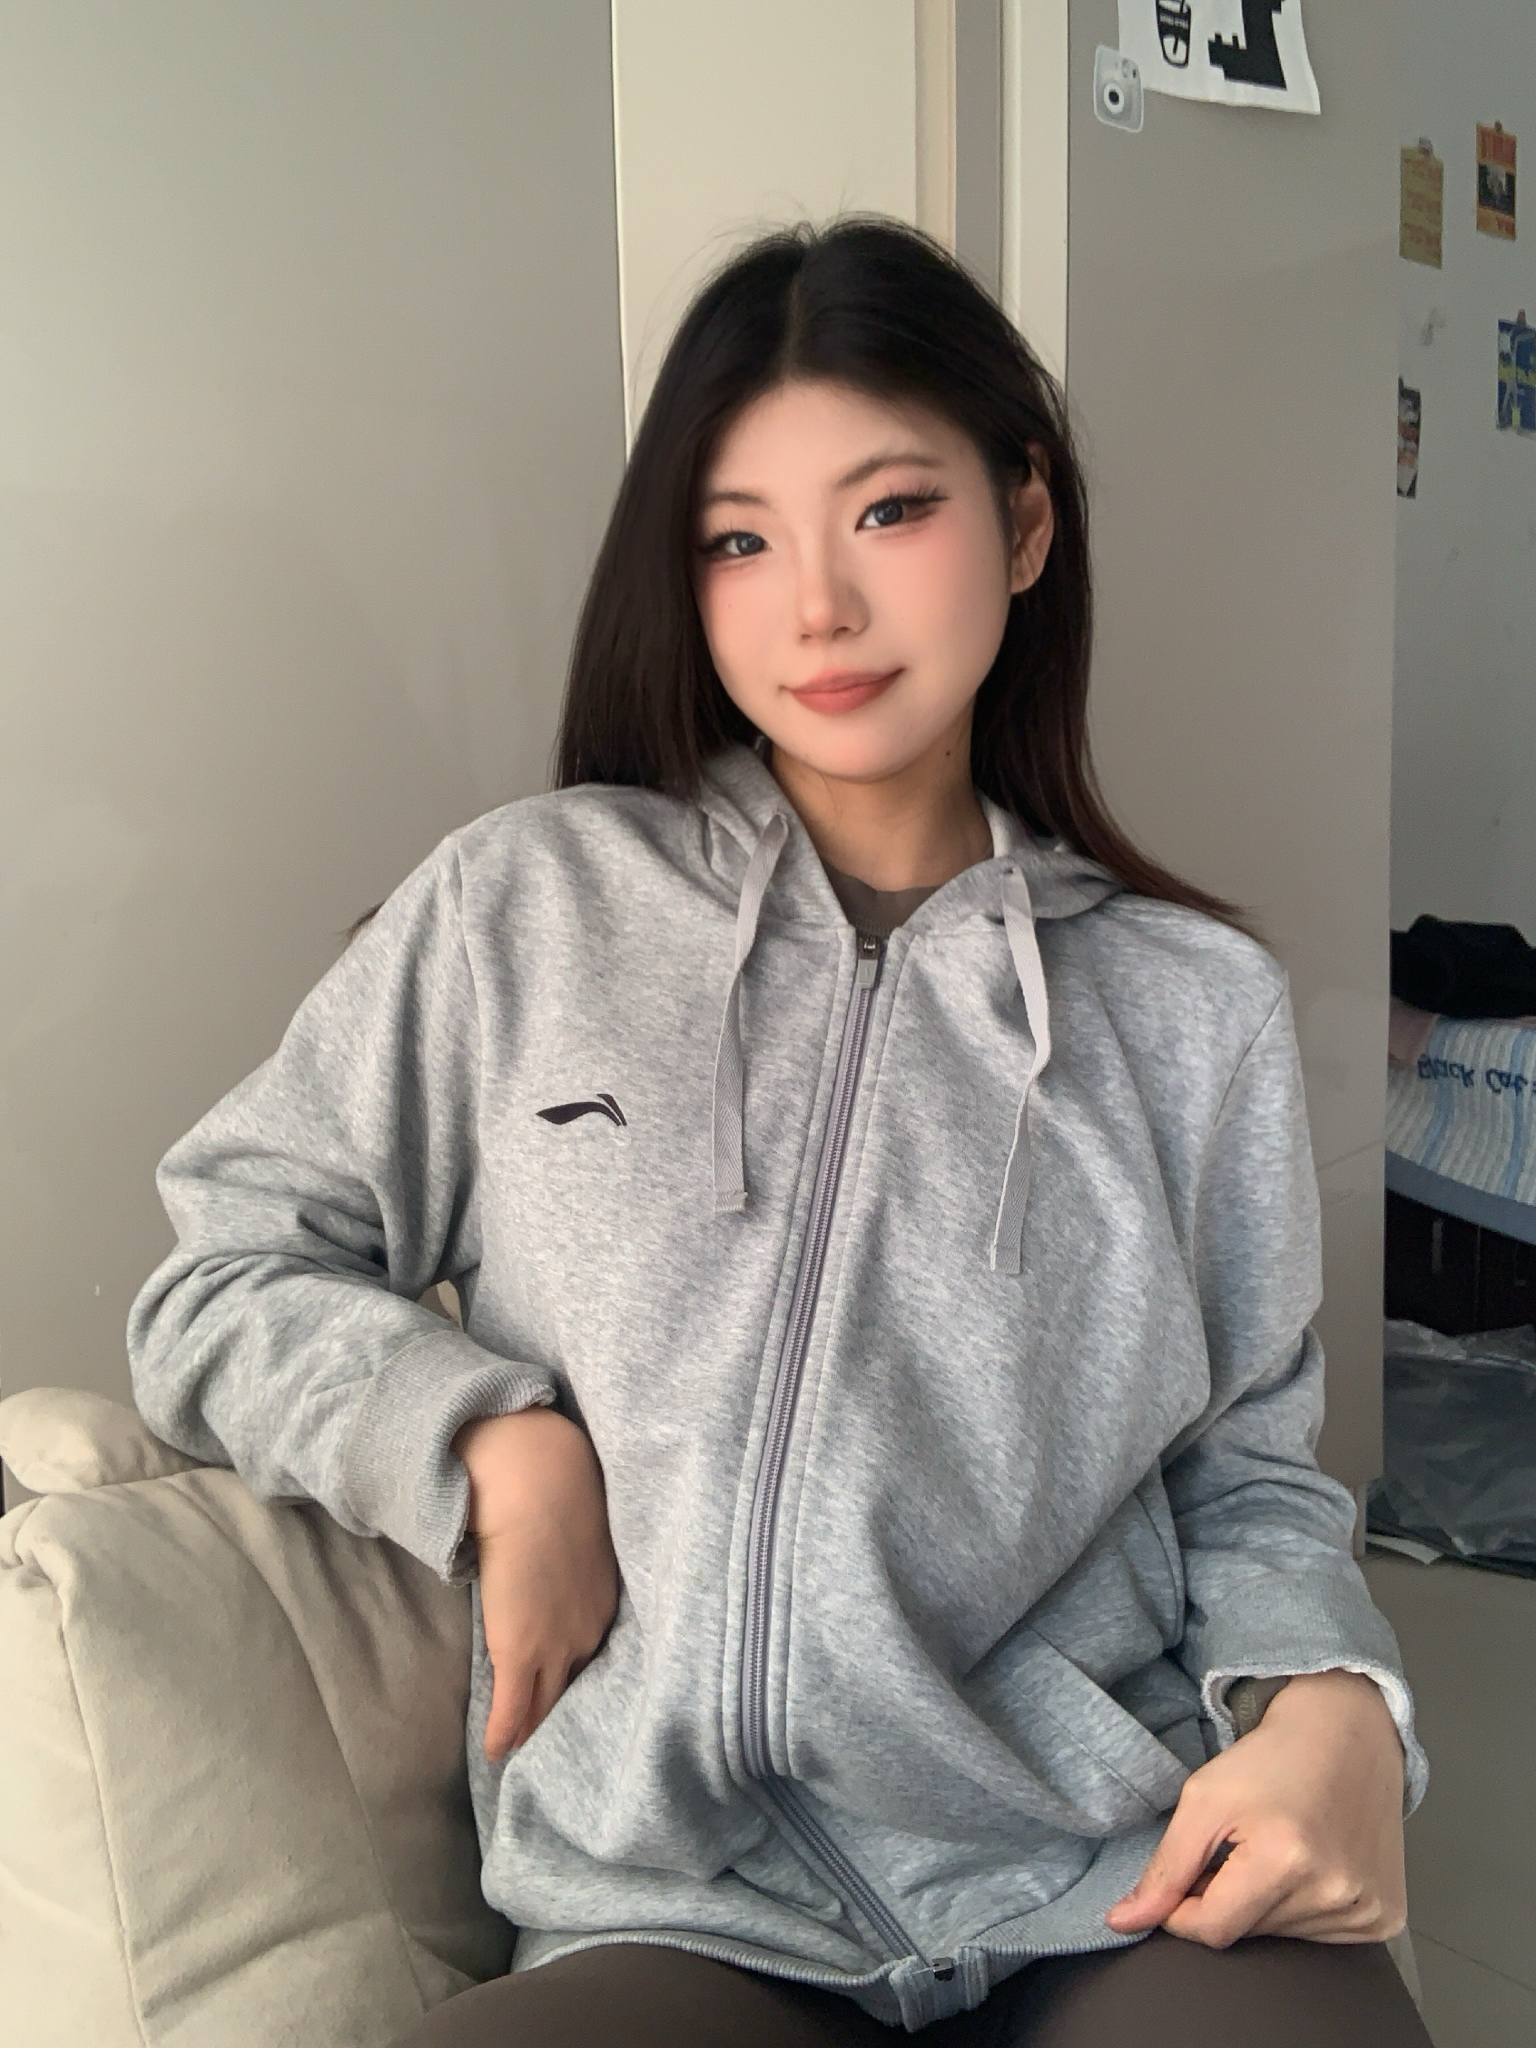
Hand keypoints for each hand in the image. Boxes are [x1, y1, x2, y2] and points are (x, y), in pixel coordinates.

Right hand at [453, 1407, 619, 1761]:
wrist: (536, 1483)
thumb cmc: (554, 1488)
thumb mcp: (577, 1530)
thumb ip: (570, 1557)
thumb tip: (551, 1561)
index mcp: (604, 1601)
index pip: (591, 1654)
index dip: (573, 1674)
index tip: (565, 1691)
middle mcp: (590, 1631)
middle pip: (572, 1686)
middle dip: (558, 1712)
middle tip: (545, 1740)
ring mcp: (557, 1645)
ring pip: (544, 1704)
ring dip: (530, 1729)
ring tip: (519, 1754)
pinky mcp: (521, 1651)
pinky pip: (513, 1708)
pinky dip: (503, 1733)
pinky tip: (494, 1753)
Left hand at [1105, 1669, 1406, 1947]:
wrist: (1347, 1733)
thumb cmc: (1270, 1760)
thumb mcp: (1203, 1798)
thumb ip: (1164, 1867)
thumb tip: (1122, 1922)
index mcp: (1286, 1858)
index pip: (1213, 1929)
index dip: (1183, 1911)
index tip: (1180, 1881)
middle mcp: (1334, 1891)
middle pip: (1248, 1933)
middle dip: (1225, 1900)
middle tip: (1234, 1851)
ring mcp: (1366, 1908)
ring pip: (1281, 1938)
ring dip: (1263, 1904)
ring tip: (1275, 1850)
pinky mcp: (1386, 1916)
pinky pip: (1320, 1937)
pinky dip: (1300, 1910)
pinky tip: (1308, 1864)